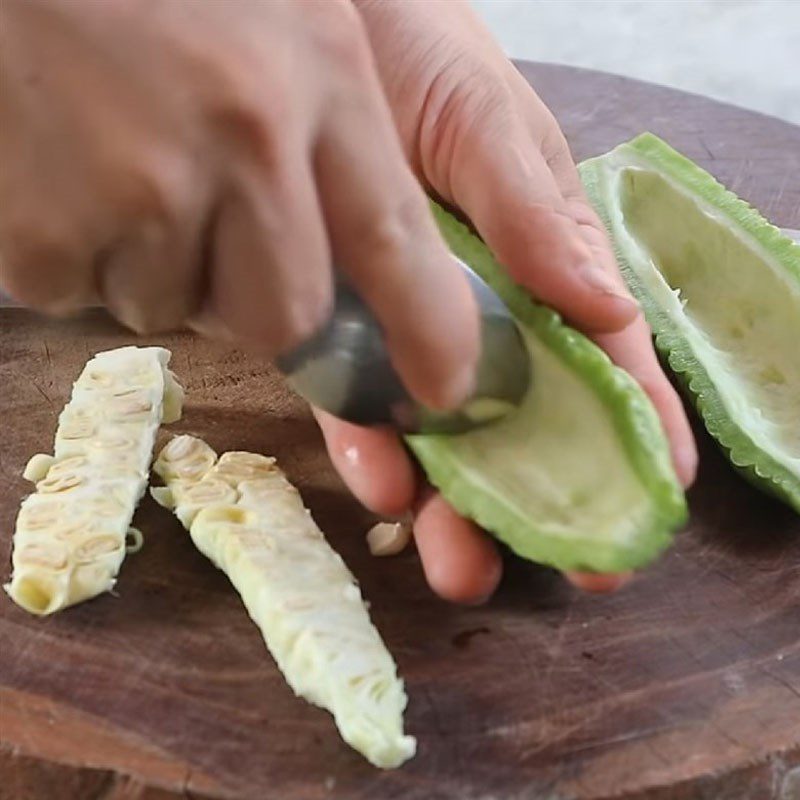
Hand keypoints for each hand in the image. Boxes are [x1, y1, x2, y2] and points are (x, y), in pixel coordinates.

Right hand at [0, 0, 478, 410]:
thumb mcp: (294, 17)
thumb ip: (344, 135)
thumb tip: (373, 271)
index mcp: (321, 72)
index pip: (398, 243)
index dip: (429, 333)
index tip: (446, 389)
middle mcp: (245, 136)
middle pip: (288, 319)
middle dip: (263, 304)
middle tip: (223, 230)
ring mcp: (140, 185)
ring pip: (181, 312)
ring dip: (164, 268)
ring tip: (130, 163)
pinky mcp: (44, 228)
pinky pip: (85, 296)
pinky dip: (82, 258)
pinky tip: (69, 173)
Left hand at [314, 0, 697, 602]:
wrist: (302, 26)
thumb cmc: (413, 48)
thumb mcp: (486, 119)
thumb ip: (538, 213)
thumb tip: (606, 311)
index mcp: (539, 258)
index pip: (602, 355)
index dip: (634, 429)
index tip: (652, 501)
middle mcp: (477, 304)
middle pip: (519, 417)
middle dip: (536, 493)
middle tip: (561, 566)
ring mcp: (400, 321)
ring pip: (437, 427)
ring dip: (449, 497)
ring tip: (457, 559)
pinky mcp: (327, 320)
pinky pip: (349, 393)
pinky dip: (367, 440)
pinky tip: (380, 477)